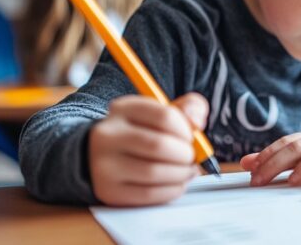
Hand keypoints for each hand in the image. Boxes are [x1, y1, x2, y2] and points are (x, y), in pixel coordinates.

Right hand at [89, 93, 208, 205]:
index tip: (191, 138)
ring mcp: (104, 164)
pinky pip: (148, 194)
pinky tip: (177, 183)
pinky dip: (172, 190)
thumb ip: (189, 108)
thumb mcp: (163, 111)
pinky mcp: (108, 191)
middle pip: (158, 145)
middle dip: (185, 154)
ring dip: (181, 174)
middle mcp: (107, 135)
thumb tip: (196, 122)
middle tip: (192, 158)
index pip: (165, 117)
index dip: (186, 131)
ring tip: (188, 171)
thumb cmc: (145, 132)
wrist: (104, 155)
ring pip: (154, 172)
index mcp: (123, 109)